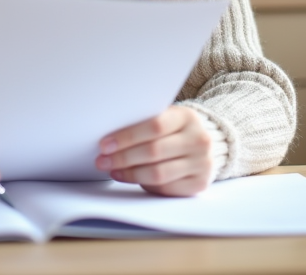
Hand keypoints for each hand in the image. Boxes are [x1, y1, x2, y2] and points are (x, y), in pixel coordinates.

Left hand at [96, 106, 213, 196]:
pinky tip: (130, 178)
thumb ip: (144, 122)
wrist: (203, 144)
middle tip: (102, 160)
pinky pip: (166, 188)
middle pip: (154, 151)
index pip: (155, 126)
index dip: (127, 137)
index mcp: (187, 117)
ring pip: (158, 173)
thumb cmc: (175, 129)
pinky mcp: (200, 183)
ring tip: (113, 170)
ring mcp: (202, 163)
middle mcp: (199, 140)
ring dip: (130, 173)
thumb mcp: (165, 117)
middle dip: (123, 157)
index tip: (105, 144)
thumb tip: (110, 136)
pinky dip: (144, 184)